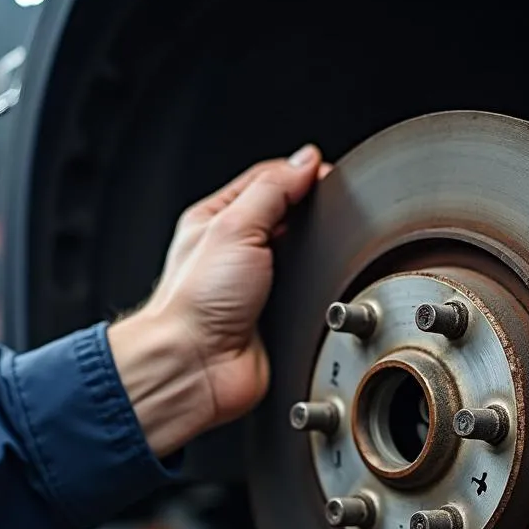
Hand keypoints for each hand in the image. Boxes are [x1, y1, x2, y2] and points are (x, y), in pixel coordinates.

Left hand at [107, 145, 331, 456]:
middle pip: (287, 219)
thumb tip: (303, 163)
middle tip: (333, 212)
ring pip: (301, 258)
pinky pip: (307, 295)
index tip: (327, 176)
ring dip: (317, 256)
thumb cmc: (196, 303)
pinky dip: (319, 290)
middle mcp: (237, 252)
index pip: (267, 182)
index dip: (299, 175)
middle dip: (311, 215)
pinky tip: (324, 286)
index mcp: (217, 219)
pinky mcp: (278, 318)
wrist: (197, 366)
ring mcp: (258, 286)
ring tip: (330, 249)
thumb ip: (272, 191)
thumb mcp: (235, 226)